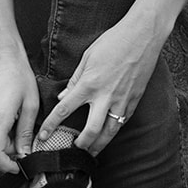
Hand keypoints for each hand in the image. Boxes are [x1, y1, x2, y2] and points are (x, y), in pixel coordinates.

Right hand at [0, 48, 39, 173]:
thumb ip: (27, 131)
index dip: (6, 164)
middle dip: (13, 147)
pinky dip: (2, 127)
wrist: (0, 56)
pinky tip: (12, 111)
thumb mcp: (31, 103)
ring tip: (20, 116)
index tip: (18, 166)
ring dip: (8, 136)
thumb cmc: (18, 74)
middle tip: (27, 134)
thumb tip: (24, 152)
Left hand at [36, 13, 165, 155]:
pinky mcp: (134, 99)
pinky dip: (114, 130)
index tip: (43, 136)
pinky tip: (109, 134)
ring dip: (99, 146)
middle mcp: (105, 96)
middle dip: (80, 146)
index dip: (51, 126)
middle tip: (72, 150)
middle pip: (89, 132)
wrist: (144, 35)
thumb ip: (75, 79)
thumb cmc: (115, 41)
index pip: (64, 111)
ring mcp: (122, 100)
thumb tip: (64, 96)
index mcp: (89, 84)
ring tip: (91, 152)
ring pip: (109, 132)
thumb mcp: (88, 56)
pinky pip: (123, 121)